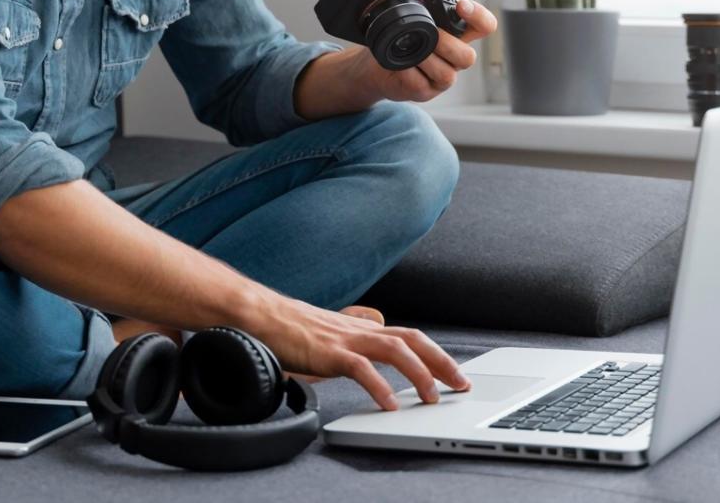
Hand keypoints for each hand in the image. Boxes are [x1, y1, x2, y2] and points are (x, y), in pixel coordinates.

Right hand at [250, 293, 470, 409]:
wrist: (259, 315)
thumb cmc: (290, 326)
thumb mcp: (332, 327)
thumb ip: (355, 325)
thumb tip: (377, 320)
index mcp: (361, 327)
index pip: (409, 335)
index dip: (435, 353)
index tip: (454, 373)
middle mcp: (359, 329)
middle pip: (412, 338)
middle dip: (441, 361)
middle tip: (460, 384)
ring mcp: (345, 339)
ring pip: (395, 349)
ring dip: (418, 373)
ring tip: (431, 398)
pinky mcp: (328, 352)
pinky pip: (361, 368)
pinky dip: (379, 386)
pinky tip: (388, 404)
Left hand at [362, 0, 497, 103]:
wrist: (375, 62)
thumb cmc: (403, 33)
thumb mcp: (416, 3)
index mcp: (459, 33)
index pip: (485, 26)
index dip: (479, 16)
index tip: (461, 5)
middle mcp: (455, 56)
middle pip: (468, 56)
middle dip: (447, 43)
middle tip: (429, 31)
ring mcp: (442, 76)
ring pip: (447, 74)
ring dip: (427, 58)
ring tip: (410, 48)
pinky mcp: (425, 91)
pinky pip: (422, 84)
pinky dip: (409, 72)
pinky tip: (398, 64)